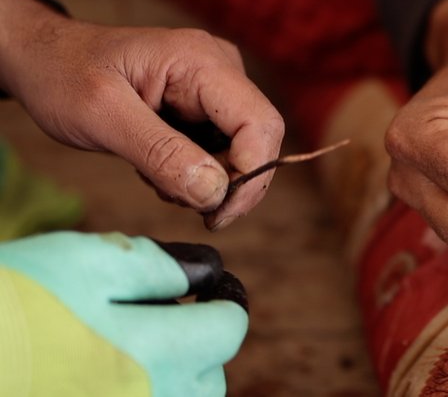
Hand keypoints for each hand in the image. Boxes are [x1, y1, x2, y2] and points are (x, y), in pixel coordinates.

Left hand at [0, 0, 284, 228]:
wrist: (43, 57)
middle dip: (229, 183)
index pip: (260, 123)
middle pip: (258, 139)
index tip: (216, 215)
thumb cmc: (64, 75)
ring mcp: (217, 85)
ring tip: (156, 178)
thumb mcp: (102, 116)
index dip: (251, 175)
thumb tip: (215, 192)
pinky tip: (161, 167)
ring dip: (209, 180)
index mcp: (202, 61)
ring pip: (242, 148)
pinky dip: (198, 170)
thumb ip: (161, 153)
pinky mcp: (207, 104)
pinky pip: (223, 147)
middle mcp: (222, 68)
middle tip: (183, 205)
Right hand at [0, 231, 247, 395]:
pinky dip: (138, 395)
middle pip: (209, 379)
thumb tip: (204, 273)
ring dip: (171, 378)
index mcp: (156, 355)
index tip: (204, 291)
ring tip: (123, 351)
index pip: (228, 330)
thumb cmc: (9, 304)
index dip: (221, 302)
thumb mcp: (83, 261)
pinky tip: (97, 378)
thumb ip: (157, 266)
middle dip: (197, 347)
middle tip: (157, 321)